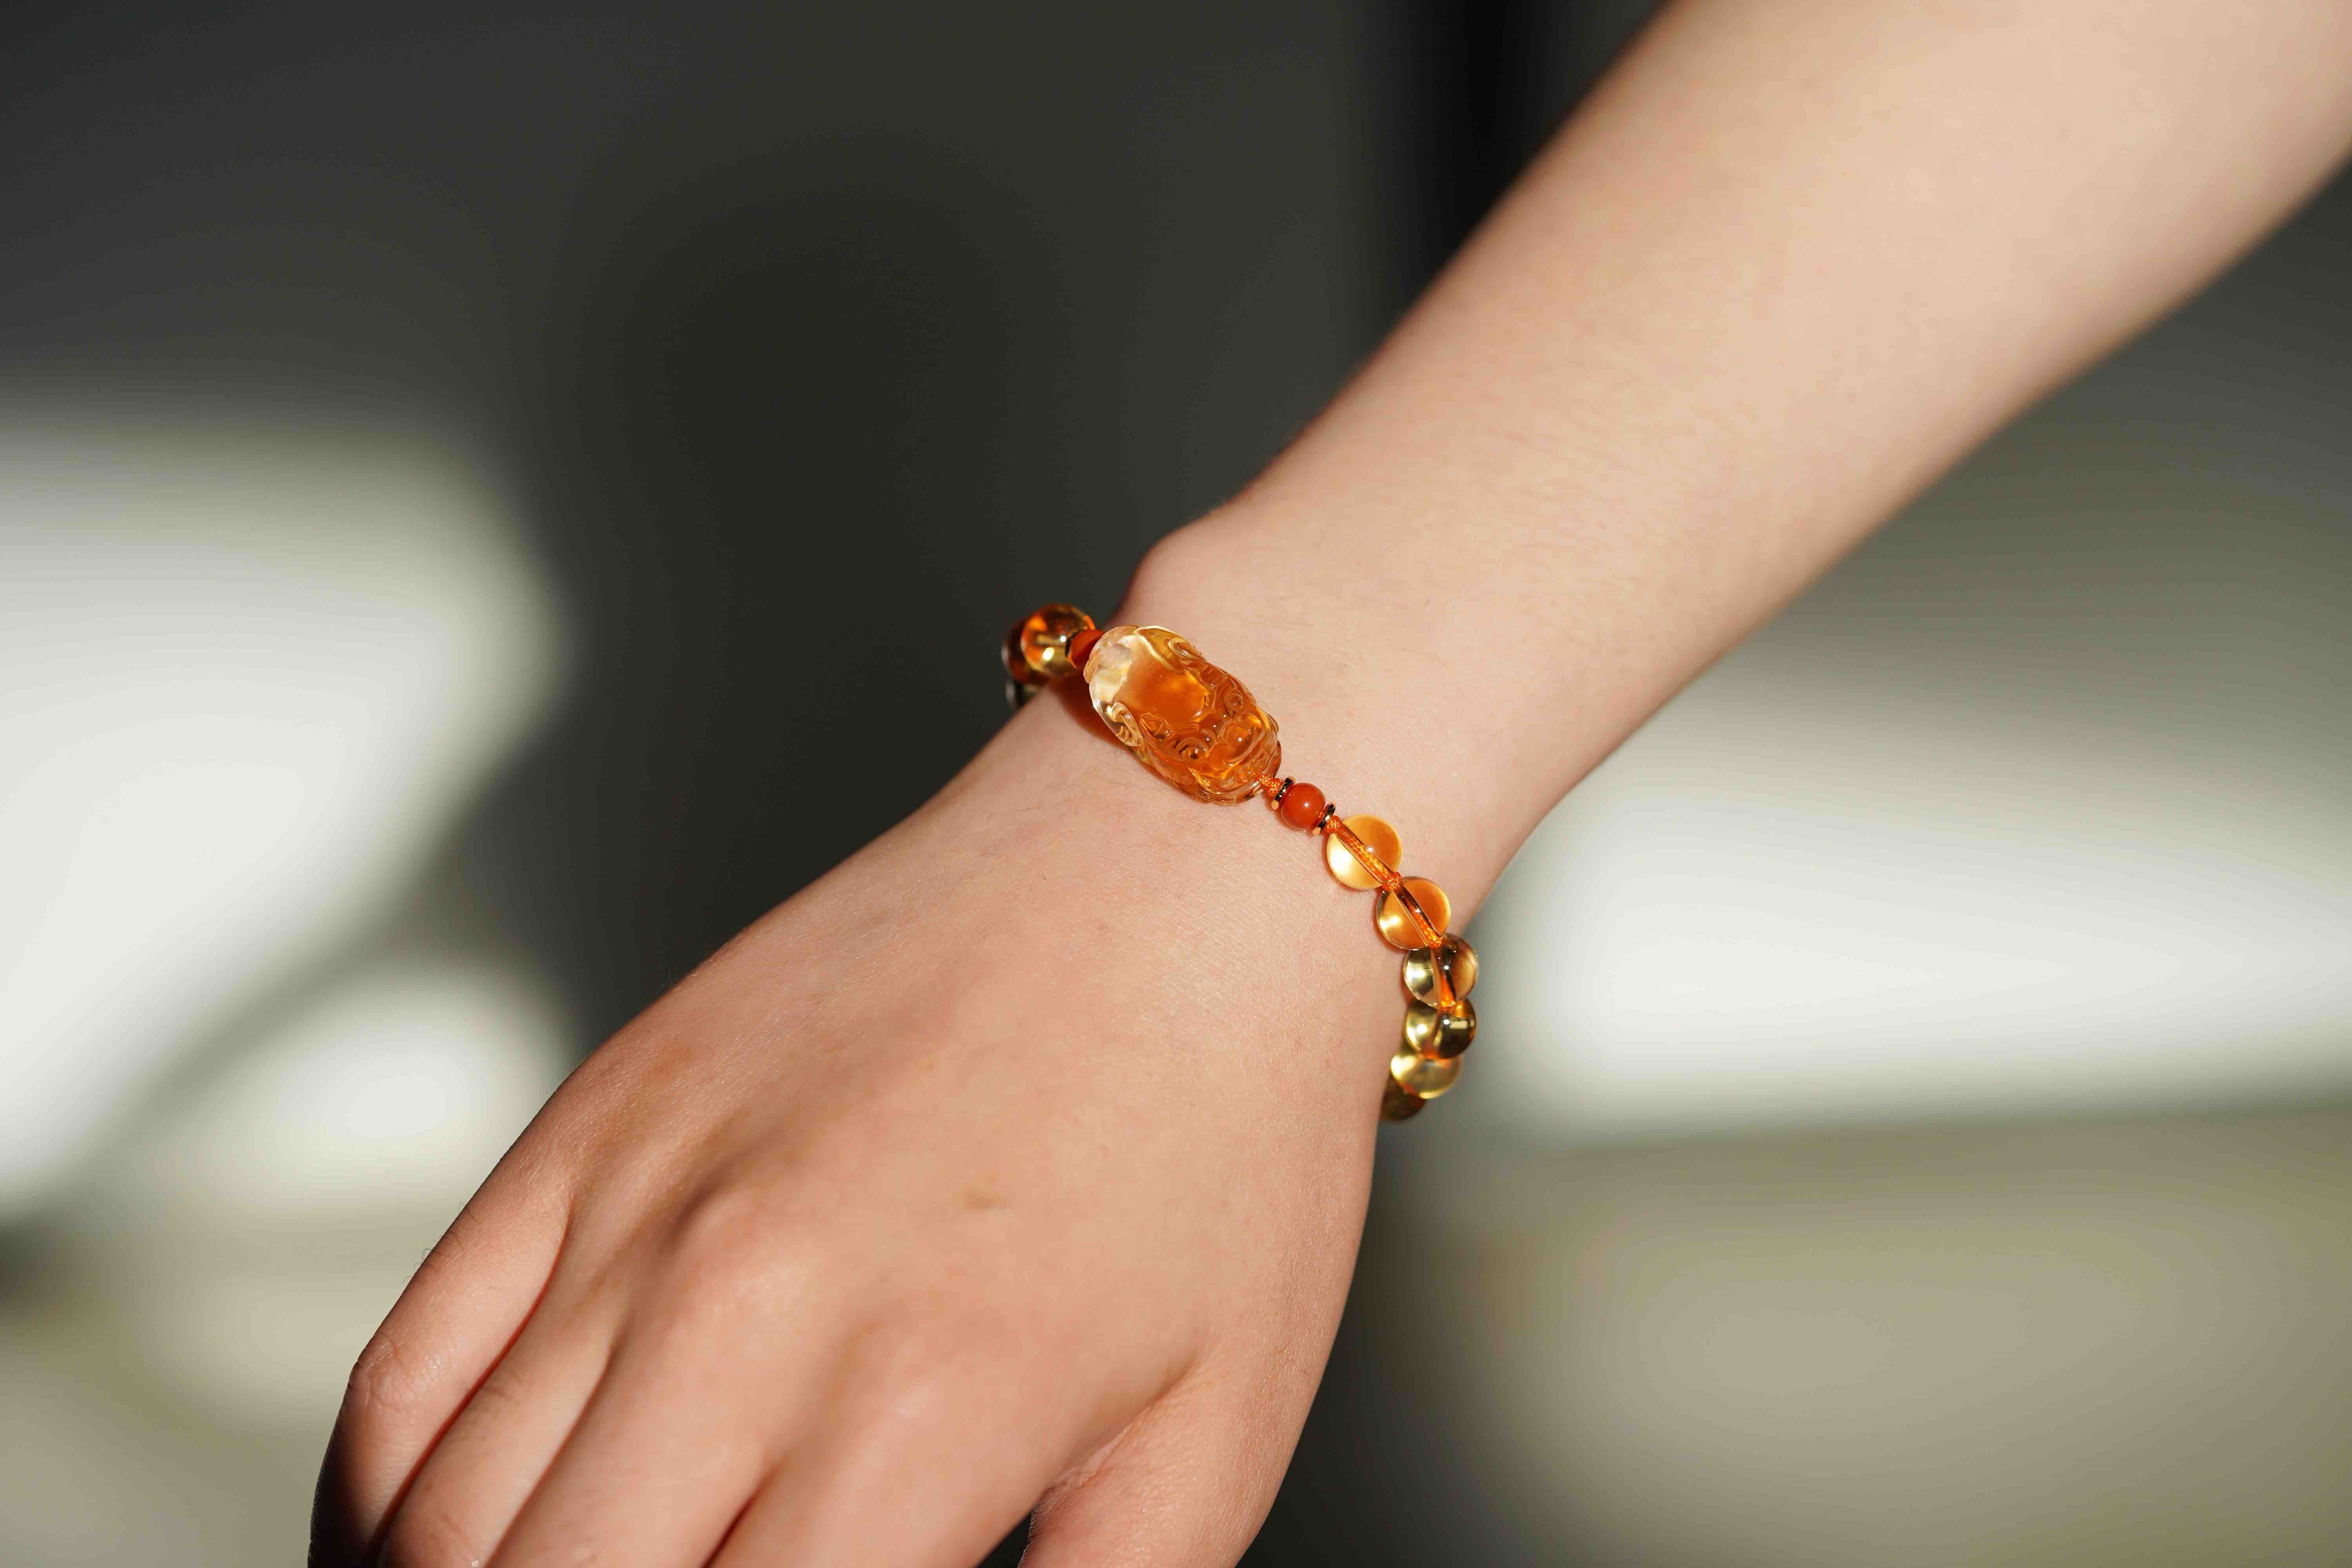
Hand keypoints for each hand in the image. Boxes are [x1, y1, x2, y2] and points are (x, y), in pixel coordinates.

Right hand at [312, 678, 1395, 1566]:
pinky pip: (406, 1363)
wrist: (1174, 873)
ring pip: (438, 1516)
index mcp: (918, 1417)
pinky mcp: (591, 1124)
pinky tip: (407, 1558)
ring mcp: (641, 1206)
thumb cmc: (1220, 1145)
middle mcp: (744, 1314)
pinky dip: (373, 1505)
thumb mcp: (1209, 1445)